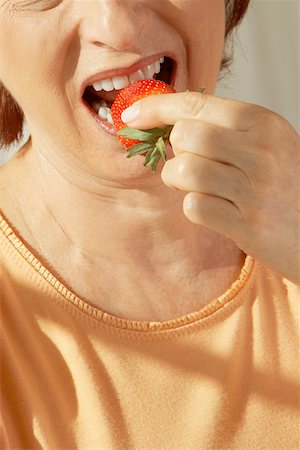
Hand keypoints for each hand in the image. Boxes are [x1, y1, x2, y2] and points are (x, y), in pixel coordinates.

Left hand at [122, 91, 299, 283]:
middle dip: (174, 151)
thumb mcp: (267, 143)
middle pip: (184, 136)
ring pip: (184, 171)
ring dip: (179, 181)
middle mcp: (261, 151)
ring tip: (199, 187)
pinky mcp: (247, 224)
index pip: (196, 104)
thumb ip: (224, 129)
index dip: (156, 107)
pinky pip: (194, 207)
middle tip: (187, 163)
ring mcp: (255, 189)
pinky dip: (195, 208)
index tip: (131, 114)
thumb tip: (168, 121)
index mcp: (263, 123)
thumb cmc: (286, 184)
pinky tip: (216, 210)